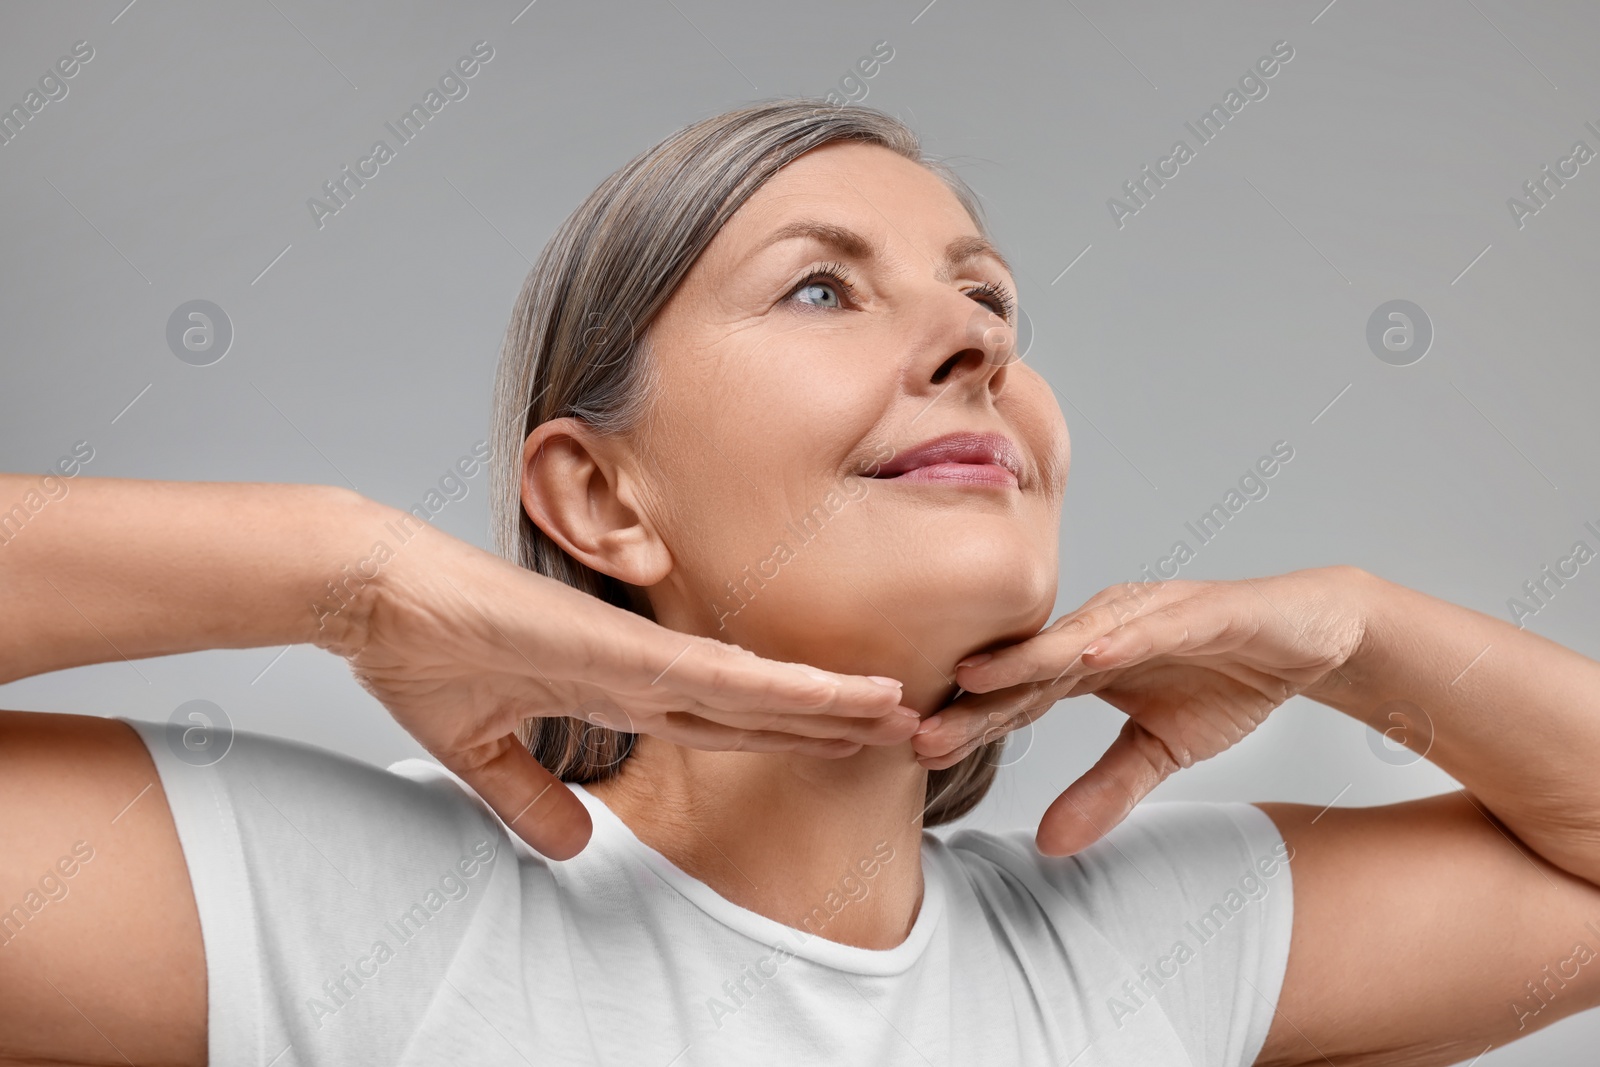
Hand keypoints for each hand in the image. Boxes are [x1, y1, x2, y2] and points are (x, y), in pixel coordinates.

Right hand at [325, 508, 917, 859]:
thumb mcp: (482, 752)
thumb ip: (532, 797)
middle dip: (833, 721)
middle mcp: (642, 670)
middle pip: (759, 704)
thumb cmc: (422, 652)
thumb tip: (574, 843)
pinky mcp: (616, 648)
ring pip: (753, 688)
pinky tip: (826, 697)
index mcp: (619, 688)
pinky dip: (773, 688)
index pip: (727, 718)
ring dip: (827, 701)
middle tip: (908, 729)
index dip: (790, 731)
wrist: (375, 596)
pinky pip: (711, 676)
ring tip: (897, 709)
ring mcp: (634, 656)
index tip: (848, 742)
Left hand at [909, 566, 1370, 854]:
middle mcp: (1106, 627)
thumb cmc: (1227, 679)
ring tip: (980, 677)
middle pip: (1031, 666)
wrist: (1309, 638)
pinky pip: (1157, 623)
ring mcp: (1150, 612)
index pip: (1020, 696)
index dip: (973, 723)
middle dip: (977, 698)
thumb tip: (1049, 844)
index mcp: (1088, 659)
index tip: (921, 753)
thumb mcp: (1161, 749)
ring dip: (1029, 658)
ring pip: (1080, 636)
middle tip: (922, 728)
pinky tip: (1088, 655)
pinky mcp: (1203, 609)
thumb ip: (1106, 789)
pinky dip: (1123, 637)